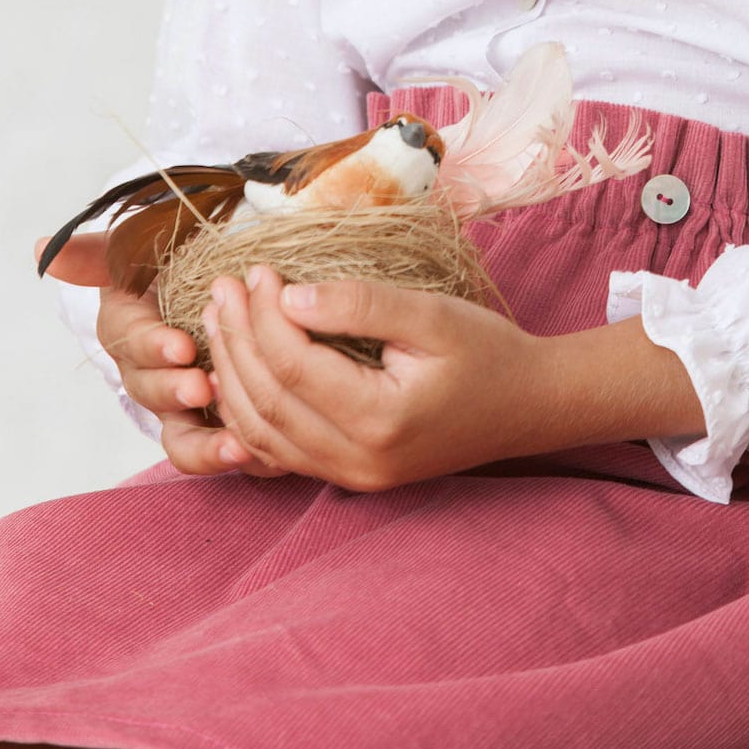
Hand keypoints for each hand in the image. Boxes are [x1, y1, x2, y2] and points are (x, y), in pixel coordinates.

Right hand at [34, 233, 288, 478]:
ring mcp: (178, 407)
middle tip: (204, 388)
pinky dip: (237, 458)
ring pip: (180, 438)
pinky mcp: (211, 427)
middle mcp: (146, 375)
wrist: (200, 288)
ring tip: (236, 443)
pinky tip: (263, 457)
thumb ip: (96, 250)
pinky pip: (217, 452)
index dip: (154, 347)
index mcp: (126, 331)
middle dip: (176, 392)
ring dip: (205, 443)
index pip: (131, 341)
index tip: (180, 346)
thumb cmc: (166, 265)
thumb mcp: (134, 247)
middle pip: (152, 393)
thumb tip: (43, 246)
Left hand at [202, 265, 565, 490]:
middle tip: (223, 289)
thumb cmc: (487, 352)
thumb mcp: (432, 314)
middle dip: (236, 341)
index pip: (294, 367)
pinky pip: (279, 452)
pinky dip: (247, 413)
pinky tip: (235, 373)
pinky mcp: (350, 476)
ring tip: (220, 321)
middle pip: (267, 402)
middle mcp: (358, 461)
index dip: (263, 317)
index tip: (256, 271)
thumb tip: (290, 296)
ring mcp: (352, 477)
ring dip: (233, 376)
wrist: (527, 406)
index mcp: (380, 420)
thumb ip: (361, 304)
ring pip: (262, 434)